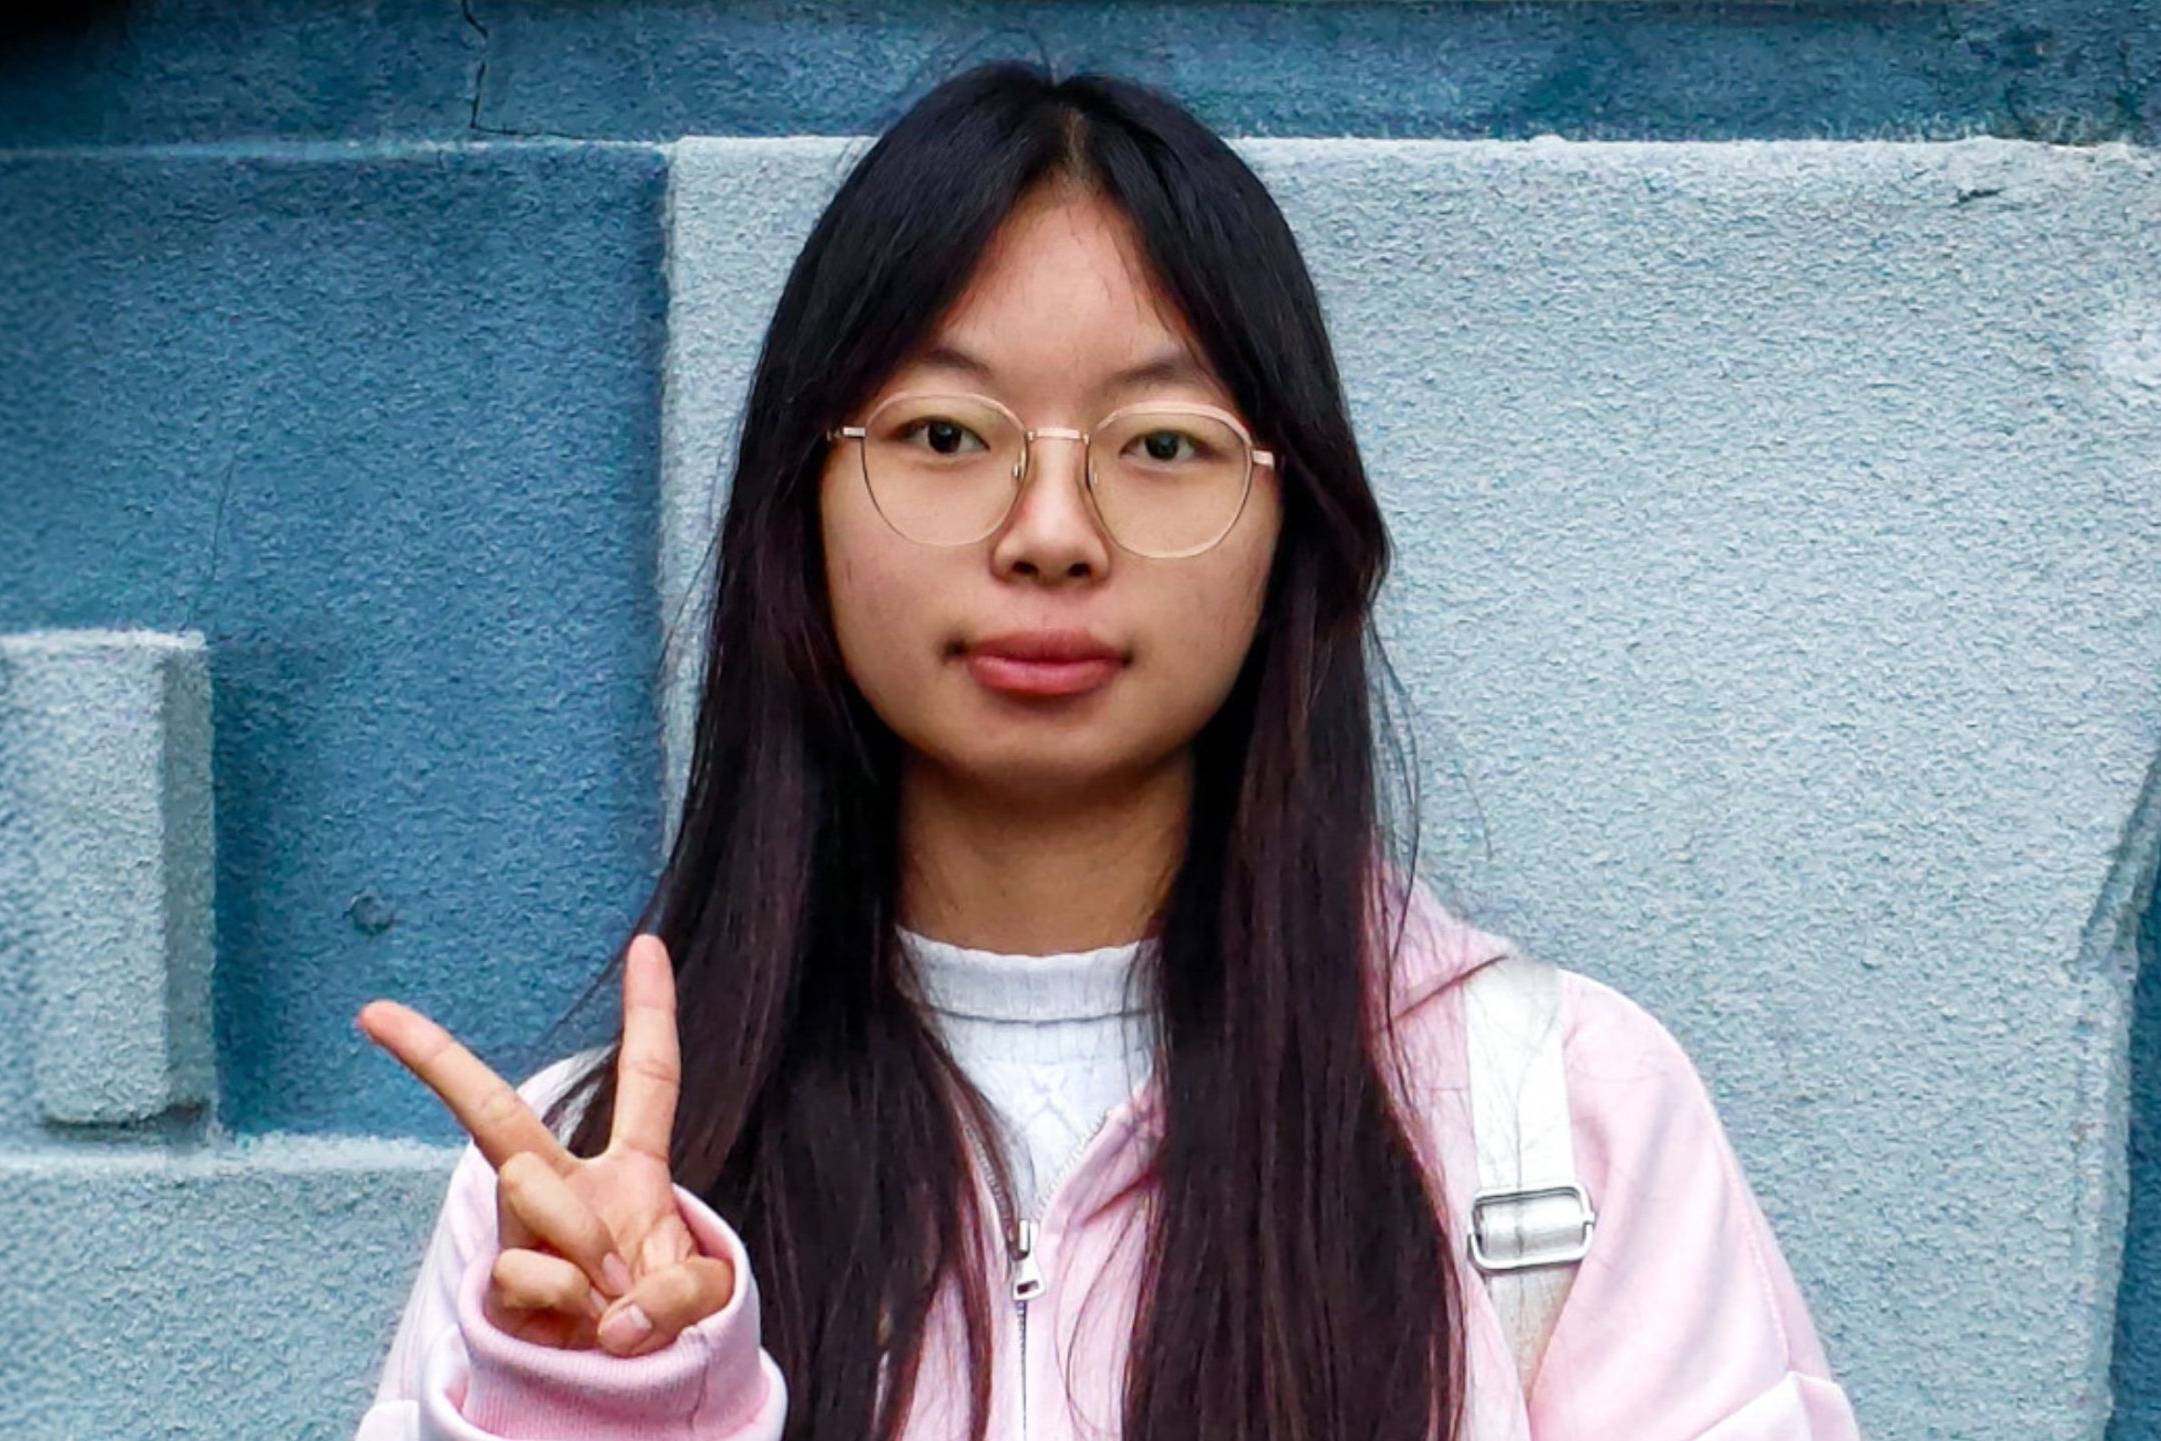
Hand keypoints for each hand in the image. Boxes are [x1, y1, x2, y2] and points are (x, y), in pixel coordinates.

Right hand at [356, 933, 735, 1356]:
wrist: (629, 1397)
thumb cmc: (666, 1325)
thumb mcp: (703, 1298)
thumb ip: (681, 1287)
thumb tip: (615, 1311)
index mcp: (633, 1171)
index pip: (648, 1076)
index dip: (650, 1010)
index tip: (647, 943)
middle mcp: (566, 1189)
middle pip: (499, 1115)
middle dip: (437, 1060)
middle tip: (377, 1014)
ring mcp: (525, 1235)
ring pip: (532, 1187)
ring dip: (582, 1241)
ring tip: (608, 1300)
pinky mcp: (498, 1287)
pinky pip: (527, 1265)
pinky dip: (567, 1297)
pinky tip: (582, 1331)